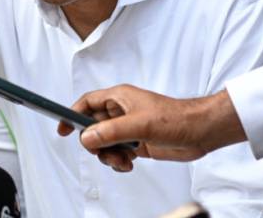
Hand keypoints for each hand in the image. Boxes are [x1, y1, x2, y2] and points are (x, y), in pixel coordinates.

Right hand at [58, 85, 211, 171]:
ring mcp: (129, 127)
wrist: (200, 132)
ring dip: (108, 155)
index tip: (63, 129)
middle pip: (93, 127)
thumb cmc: (176, 119)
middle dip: (95, 143)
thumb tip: (87, 137)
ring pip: (104, 143)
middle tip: (104, 152)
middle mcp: (121, 111)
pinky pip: (117, 153)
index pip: (87, 103)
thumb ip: (111, 131)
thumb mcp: (139, 125)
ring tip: (122, 161)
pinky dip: (118, 161)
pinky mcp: (137, 142)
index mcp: (119, 97)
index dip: (72, 114)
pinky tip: (129, 164)